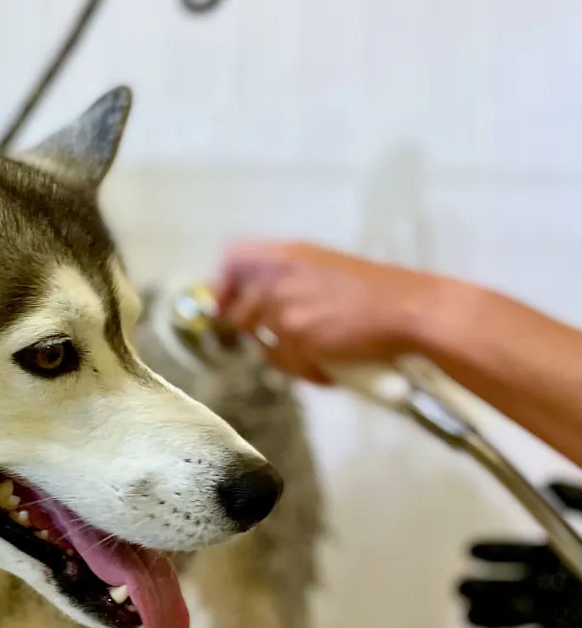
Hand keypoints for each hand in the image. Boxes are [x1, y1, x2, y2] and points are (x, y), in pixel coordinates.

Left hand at [215, 242, 449, 382]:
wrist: (408, 310)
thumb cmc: (375, 292)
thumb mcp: (323, 268)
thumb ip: (286, 278)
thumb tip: (250, 298)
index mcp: (287, 253)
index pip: (231, 260)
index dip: (223, 286)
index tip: (226, 306)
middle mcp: (279, 275)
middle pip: (237, 313)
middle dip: (258, 332)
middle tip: (292, 338)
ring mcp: (285, 306)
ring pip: (263, 344)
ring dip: (288, 354)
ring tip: (322, 350)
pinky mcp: (297, 335)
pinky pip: (286, 364)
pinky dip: (308, 370)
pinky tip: (333, 362)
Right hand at [458, 483, 581, 627]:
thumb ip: (578, 497)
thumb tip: (545, 486)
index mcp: (561, 554)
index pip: (519, 552)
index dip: (495, 552)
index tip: (468, 551)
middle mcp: (558, 584)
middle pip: (512, 586)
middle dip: (484, 588)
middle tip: (459, 589)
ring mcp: (566, 612)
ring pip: (520, 617)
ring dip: (492, 620)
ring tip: (467, 619)